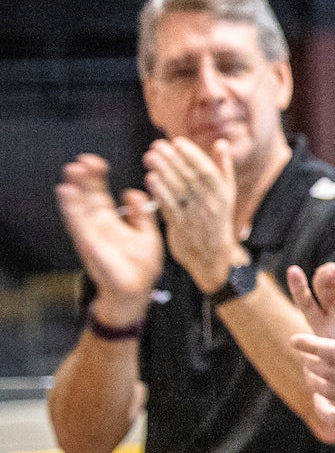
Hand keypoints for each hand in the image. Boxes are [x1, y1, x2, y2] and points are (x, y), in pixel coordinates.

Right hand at [56, 154, 162, 323]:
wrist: (137, 292)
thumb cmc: (142, 266)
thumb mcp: (148, 234)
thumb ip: (142, 213)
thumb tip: (133, 191)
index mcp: (111, 222)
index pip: (100, 194)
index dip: (97, 178)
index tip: (96, 161)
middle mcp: (97, 226)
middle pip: (87, 198)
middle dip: (83, 179)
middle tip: (81, 160)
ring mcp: (92, 235)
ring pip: (79, 208)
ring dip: (74, 189)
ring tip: (71, 170)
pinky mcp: (90, 244)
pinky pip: (79, 224)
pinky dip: (72, 208)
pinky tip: (66, 192)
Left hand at [145, 136, 243, 292]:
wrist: (213, 255)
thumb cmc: (216, 218)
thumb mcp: (226, 193)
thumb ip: (223, 168)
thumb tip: (221, 143)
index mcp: (222, 193)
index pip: (207, 170)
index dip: (192, 155)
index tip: (177, 142)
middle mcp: (210, 204)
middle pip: (190, 177)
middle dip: (173, 160)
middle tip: (157, 146)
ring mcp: (195, 215)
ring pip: (178, 190)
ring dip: (163, 172)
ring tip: (150, 157)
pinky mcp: (180, 226)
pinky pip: (169, 206)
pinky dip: (159, 192)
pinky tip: (150, 178)